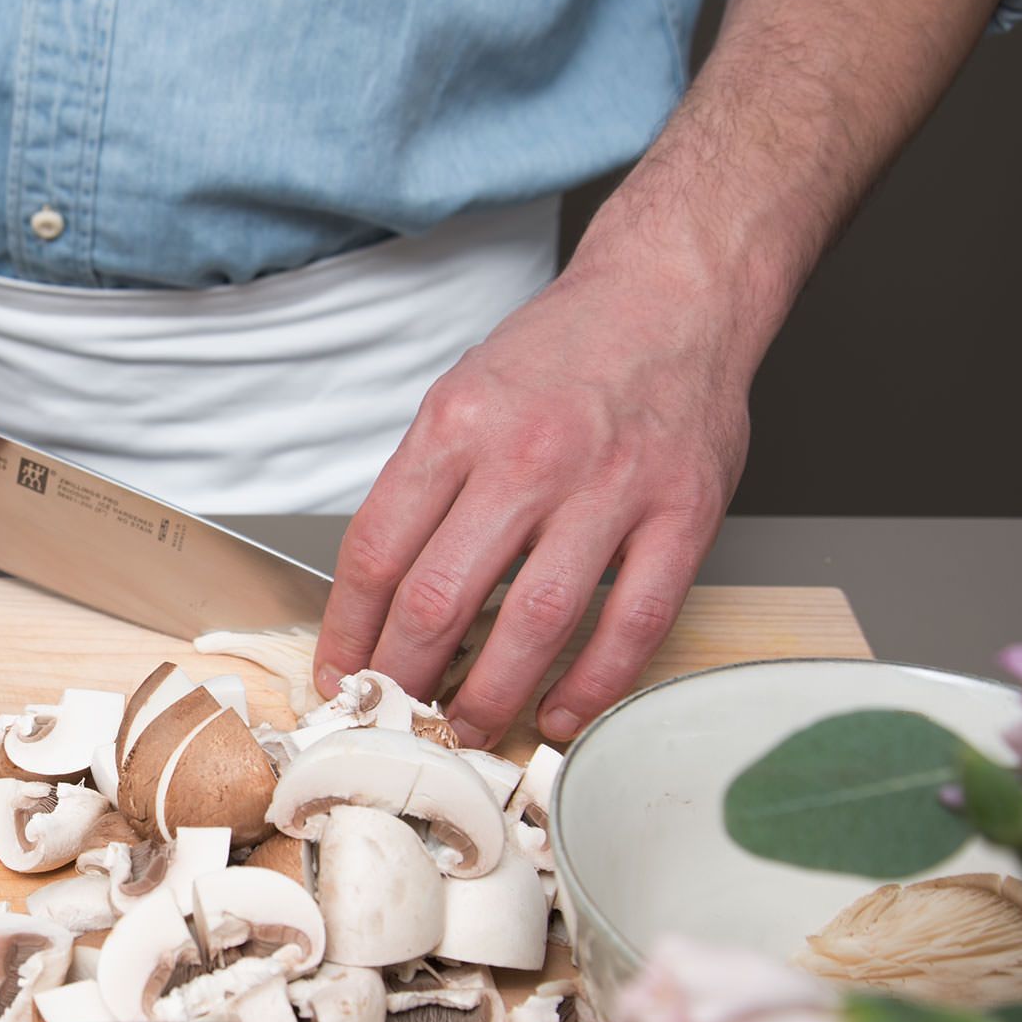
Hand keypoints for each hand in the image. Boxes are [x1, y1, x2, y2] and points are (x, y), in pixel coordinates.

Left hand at [312, 249, 753, 747]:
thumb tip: (381, 596)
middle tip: (394, 718)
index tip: (339, 674)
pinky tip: (558, 713)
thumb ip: (424, 487)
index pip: (376, 552)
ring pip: (533, 623)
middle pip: (440, 598)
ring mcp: (610, 488)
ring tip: (464, 730)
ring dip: (489, 696)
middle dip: (405, 678)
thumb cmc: (563, 352)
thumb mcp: (462, 396)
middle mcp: (528, 457)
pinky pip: (632, 623)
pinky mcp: (681, 515)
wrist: (672, 291)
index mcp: (457, 425)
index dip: (349, 631)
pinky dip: (591, 684)